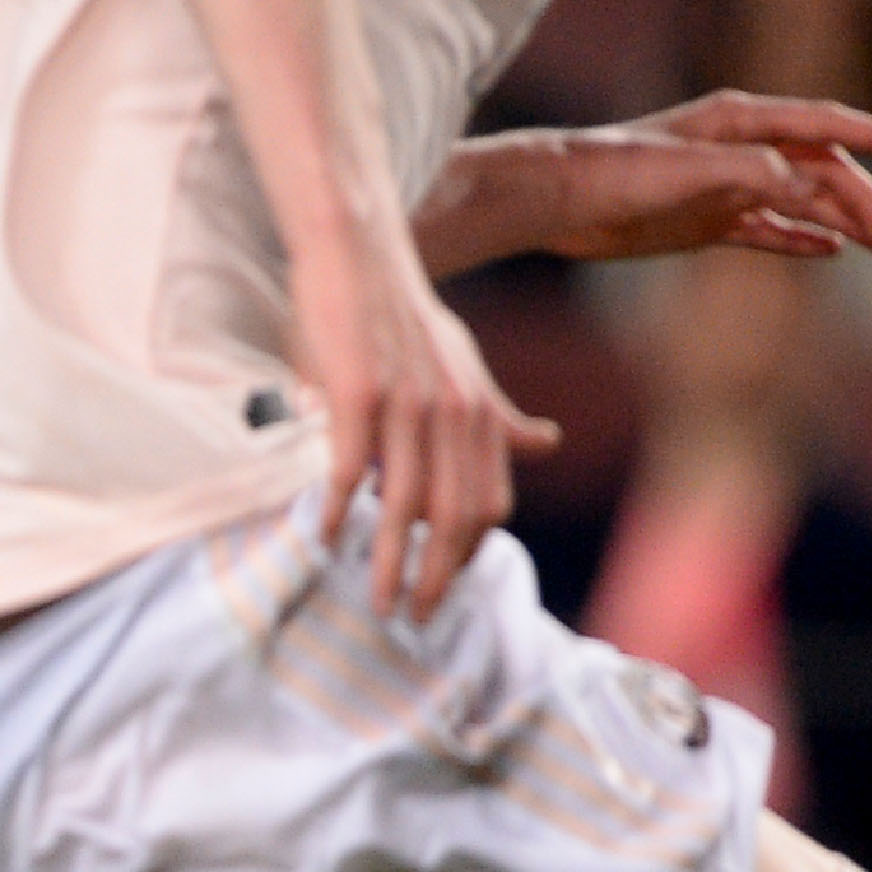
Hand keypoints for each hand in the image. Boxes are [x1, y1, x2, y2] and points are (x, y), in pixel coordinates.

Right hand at [296, 245, 553, 623]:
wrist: (358, 253)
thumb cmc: (402, 314)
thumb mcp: (466, 365)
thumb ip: (499, 414)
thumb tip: (548, 443)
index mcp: (479, 411)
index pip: (488, 504)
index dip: (468, 555)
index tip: (444, 591)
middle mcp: (454, 411)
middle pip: (455, 516)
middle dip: (436, 577)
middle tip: (413, 618)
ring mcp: (408, 403)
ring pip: (406, 504)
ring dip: (389, 563)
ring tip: (375, 601)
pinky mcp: (359, 392)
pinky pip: (353, 468)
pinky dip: (340, 510)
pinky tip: (324, 539)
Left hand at [423, 96, 871, 274]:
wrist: (556, 199)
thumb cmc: (614, 170)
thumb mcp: (688, 169)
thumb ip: (750, 173)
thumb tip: (805, 186)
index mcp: (741, 122)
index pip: (823, 125)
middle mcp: (739, 150)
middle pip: (821, 171)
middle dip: (863, 200)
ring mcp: (724, 187)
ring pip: (802, 202)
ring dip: (842, 221)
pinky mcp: (704, 222)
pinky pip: (767, 230)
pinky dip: (800, 239)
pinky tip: (830, 252)